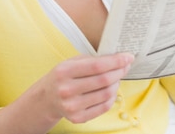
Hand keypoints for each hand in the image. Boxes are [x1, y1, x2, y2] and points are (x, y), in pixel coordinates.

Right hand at [0, 52, 133, 133]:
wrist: (47, 99)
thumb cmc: (62, 77)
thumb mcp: (71, 63)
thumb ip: (92, 60)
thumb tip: (118, 58)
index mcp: (64, 72)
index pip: (97, 66)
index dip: (116, 61)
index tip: (128, 57)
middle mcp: (66, 90)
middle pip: (104, 81)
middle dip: (120, 71)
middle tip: (126, 65)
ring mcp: (72, 106)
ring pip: (106, 94)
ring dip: (117, 84)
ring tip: (117, 77)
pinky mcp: (77, 118)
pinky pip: (103, 107)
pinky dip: (112, 97)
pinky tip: (111, 89)